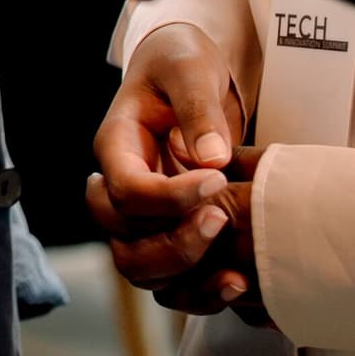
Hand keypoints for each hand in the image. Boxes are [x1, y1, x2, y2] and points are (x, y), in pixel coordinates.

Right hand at [89, 26, 263, 318]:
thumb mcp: (189, 67)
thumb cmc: (182, 64)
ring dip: (186, 275)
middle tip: (222, 218)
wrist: (187, 75)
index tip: (217, 181)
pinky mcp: (167, 232)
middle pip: (122, 241)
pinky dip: (201, 292)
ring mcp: (140, 216)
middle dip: (174, 243)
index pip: (125, 189)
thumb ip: (198, 107)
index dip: (168, 196)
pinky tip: (239, 282)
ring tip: (234, 269)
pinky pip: (171, 280)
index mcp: (116, 145)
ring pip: (141, 269)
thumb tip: (211, 158)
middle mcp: (119, 187)